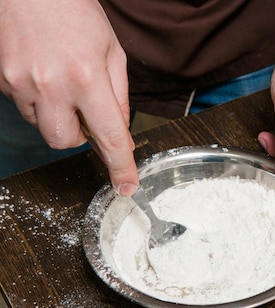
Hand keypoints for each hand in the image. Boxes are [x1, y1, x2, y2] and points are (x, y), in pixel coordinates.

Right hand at [0, 0, 137, 194]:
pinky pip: (25, 108)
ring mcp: (20, 83)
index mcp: (87, 77)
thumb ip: (119, 96)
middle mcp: (51, 85)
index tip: (127, 186)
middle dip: (81, 136)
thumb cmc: (75, 12)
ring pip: (43, 128)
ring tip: (63, 83)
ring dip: (59, 118)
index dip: (121, 166)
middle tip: (87, 112)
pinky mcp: (2, 80)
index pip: (110, 136)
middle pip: (67, 142)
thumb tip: (121, 134)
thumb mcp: (112, 51)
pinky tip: (44, 74)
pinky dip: (39, 101)